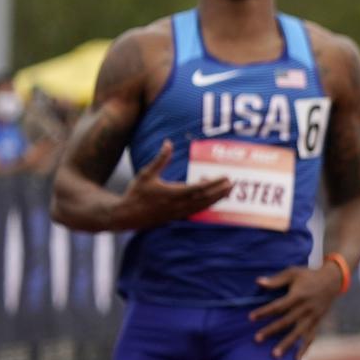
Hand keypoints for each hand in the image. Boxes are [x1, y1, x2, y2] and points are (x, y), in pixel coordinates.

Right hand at [117, 140, 232, 228]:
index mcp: (172, 193)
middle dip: (220, 191)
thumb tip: (168, 142)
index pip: (199, 188)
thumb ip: (160, 159)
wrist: (126, 215)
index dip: (214, 183)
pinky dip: (208, 205)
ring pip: (203, 206)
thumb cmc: (136, 193)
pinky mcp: (177, 217)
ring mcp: (178, 213)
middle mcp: (178, 205)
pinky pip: (197, 211)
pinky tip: (215, 199)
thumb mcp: (147, 174)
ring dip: (217, 199)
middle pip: (205, 198)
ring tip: (229, 191)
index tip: (225, 177)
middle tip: (233, 183)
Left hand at [249, 263, 344, 359]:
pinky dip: (304, 350)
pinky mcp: (317, 322)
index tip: (251, 318)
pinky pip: (310, 338)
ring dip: (286, 344)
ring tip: (274, 355)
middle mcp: (305, 308)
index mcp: (298, 295)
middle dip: (271, 330)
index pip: (278, 306)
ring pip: (298, 333)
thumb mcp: (293, 273)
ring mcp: (312, 317)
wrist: (333, 279)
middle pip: (286, 321)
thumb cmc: (309, 275)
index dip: (264, 312)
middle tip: (256, 339)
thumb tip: (258, 282)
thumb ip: (276, 280)